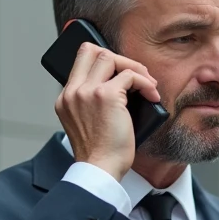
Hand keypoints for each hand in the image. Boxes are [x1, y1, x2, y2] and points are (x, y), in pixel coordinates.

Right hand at [54, 42, 162, 179]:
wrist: (100, 169)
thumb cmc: (99, 153)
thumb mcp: (87, 124)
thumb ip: (92, 103)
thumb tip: (121, 85)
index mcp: (66, 98)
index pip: (80, 61)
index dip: (102, 60)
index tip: (120, 72)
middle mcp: (73, 92)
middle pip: (91, 50)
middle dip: (118, 58)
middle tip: (136, 74)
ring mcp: (88, 92)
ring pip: (110, 57)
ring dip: (134, 68)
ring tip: (148, 85)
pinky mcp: (106, 96)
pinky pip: (130, 76)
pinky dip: (146, 83)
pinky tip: (153, 96)